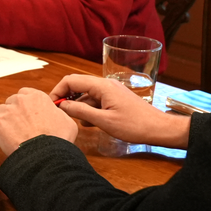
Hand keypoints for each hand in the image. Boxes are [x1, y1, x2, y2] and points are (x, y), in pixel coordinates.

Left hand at [0, 88, 79, 154]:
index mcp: (37, 97)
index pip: (25, 94)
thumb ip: (57, 113)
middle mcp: (21, 101)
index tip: (27, 115)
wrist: (46, 155)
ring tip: (11, 134)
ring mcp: (7, 111)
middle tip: (20, 128)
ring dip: (2, 120)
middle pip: (11, 102)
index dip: (25, 106)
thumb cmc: (57, 140)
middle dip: (14, 113)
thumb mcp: (66, 121)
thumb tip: (55, 114)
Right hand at [49, 74, 190, 148]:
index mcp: (101, 86)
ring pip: (87, 95)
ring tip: (80, 122)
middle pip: (78, 86)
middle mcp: (105, 84)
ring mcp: (111, 91)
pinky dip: (90, 110)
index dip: (58, 91)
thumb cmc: (134, 125)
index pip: (71, 81)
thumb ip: (81, 111)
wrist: (159, 129)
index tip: (51, 105)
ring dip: (79, 107)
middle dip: (67, 99)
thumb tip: (62, 105)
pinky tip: (92, 123)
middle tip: (61, 114)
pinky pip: (96, 101)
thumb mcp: (104, 121)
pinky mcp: (115, 99)